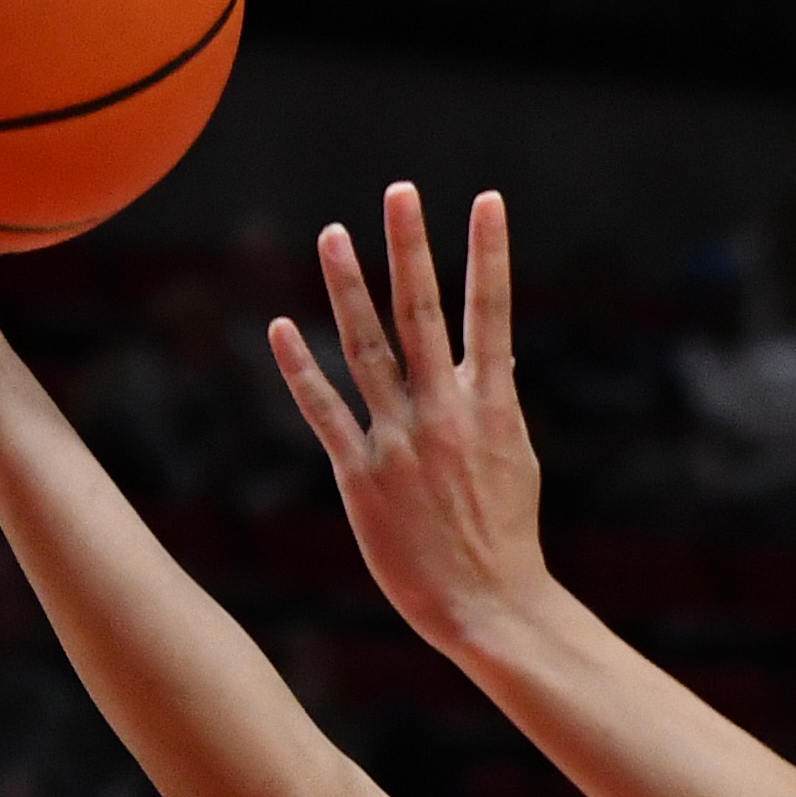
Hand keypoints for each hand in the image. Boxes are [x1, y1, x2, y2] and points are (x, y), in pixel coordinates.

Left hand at [269, 186, 553, 662]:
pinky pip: (325, 411)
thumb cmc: (504, 535)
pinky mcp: (361, 475)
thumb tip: (495, 356)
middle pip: (423, 313)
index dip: (490, 253)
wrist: (490, 605)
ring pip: (367, 348)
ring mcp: (401, 440)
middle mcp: (444, 413)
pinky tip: (280, 328)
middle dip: (411, 248)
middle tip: (400, 191)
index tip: (488, 200)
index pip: (492, 313)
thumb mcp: (514, 458)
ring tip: (333, 234)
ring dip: (348, 288)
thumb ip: (494, 403)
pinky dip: (300, 369)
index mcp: (491, 405)